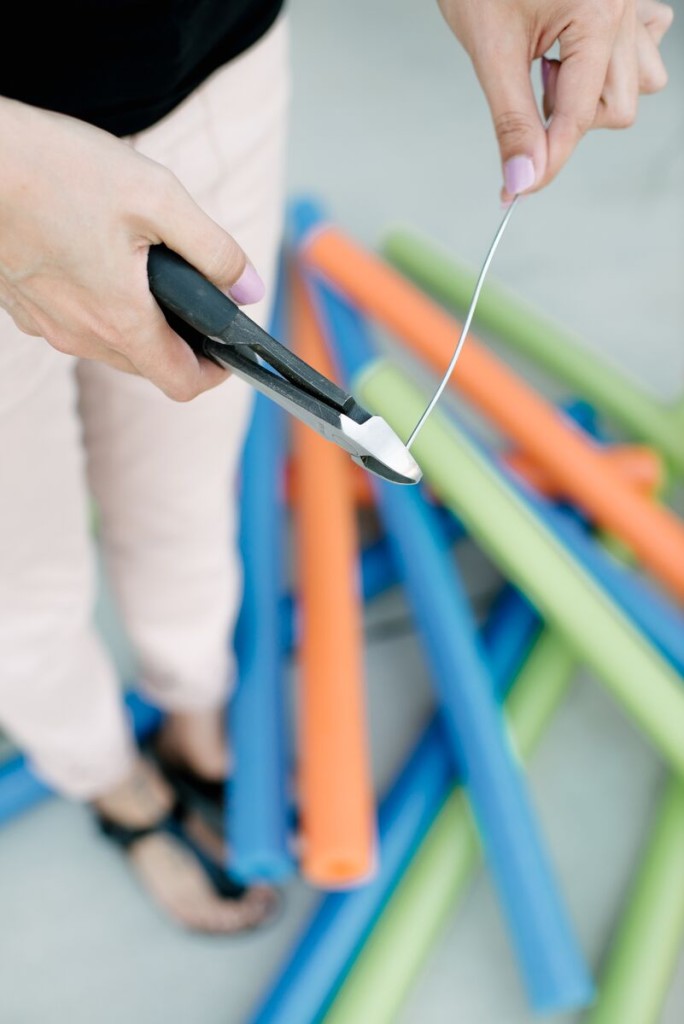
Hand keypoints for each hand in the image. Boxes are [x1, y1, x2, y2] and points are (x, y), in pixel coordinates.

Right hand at [0, 98, 263, 399]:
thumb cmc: (60, 169)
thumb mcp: (158, 198)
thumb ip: (214, 250)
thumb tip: (250, 290)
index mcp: (121, 321)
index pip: (182, 383)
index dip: (215, 373)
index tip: (228, 351)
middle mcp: (81, 337)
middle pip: (149, 366)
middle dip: (180, 342)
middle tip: (193, 294)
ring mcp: (47, 325)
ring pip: (111, 346)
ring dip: (138, 323)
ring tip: (143, 266)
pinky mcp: (22, 307)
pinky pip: (75, 323)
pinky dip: (99, 306)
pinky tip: (97, 256)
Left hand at [438, 0, 673, 199]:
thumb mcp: (489, 48)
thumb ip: (511, 119)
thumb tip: (520, 179)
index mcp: (598, 14)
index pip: (579, 117)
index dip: (546, 160)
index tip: (516, 190)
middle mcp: (625, 8)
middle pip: (618, 108)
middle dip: (570, 117)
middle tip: (529, 85)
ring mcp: (631, 2)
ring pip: (640, 81)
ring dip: (595, 92)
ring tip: (550, 63)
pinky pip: (643, 45)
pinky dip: (612, 62)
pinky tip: (575, 49)